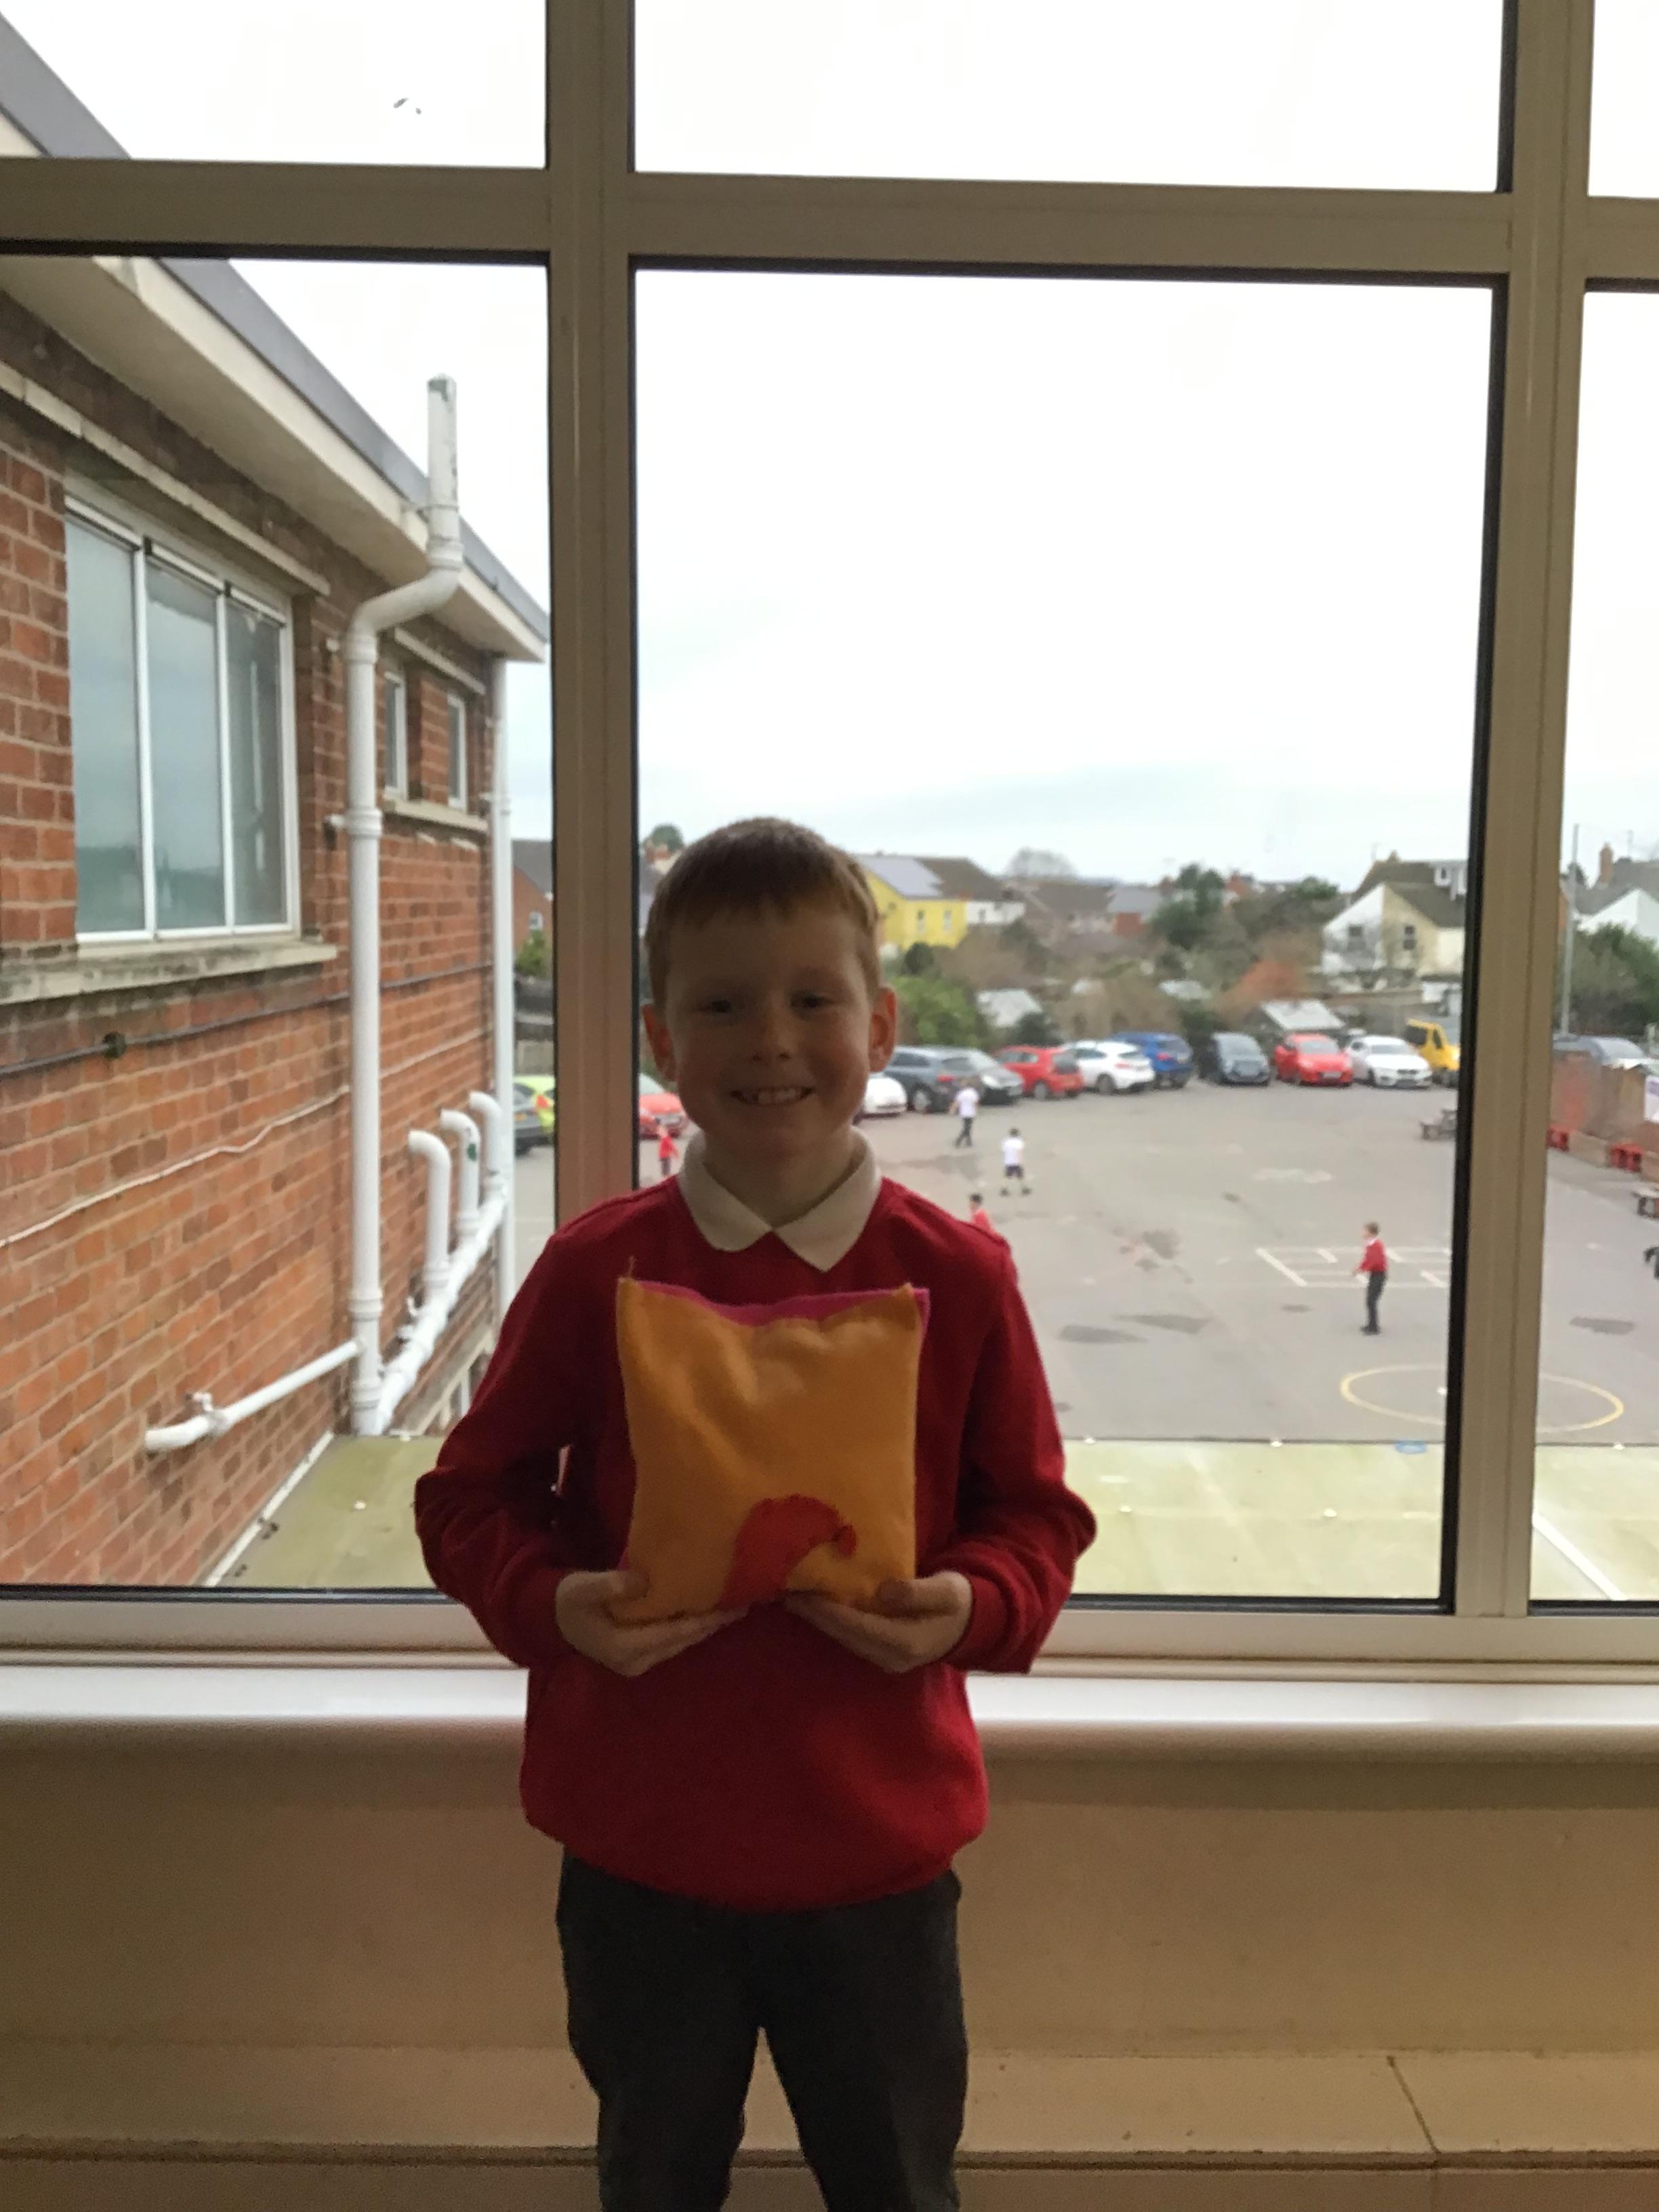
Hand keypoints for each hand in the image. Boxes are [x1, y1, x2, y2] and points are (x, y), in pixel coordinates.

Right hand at [555, 1569, 744, 1677]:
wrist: (555, 1621)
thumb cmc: (570, 1600)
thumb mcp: (582, 1588)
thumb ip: (608, 1585)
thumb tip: (639, 1581)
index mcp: (622, 1647)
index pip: (672, 1632)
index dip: (703, 1618)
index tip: (730, 1603)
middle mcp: (635, 1661)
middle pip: (683, 1640)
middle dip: (713, 1622)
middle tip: (745, 1601)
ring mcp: (639, 1663)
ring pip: (682, 1643)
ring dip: (707, 1625)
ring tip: (736, 1605)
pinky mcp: (642, 1657)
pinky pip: (674, 1642)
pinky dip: (693, 1627)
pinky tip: (711, 1612)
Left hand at [783, 1572, 972, 1672]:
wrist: (970, 1623)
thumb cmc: (958, 1601)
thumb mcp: (946, 1592)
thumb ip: (918, 1592)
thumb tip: (885, 1591)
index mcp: (905, 1643)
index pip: (857, 1626)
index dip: (828, 1611)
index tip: (802, 1594)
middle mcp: (890, 1657)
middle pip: (844, 1635)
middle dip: (814, 1615)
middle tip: (785, 1591)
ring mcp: (884, 1658)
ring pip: (844, 1638)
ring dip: (819, 1619)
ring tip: (794, 1595)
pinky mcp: (881, 1651)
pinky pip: (850, 1636)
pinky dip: (832, 1620)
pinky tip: (816, 1604)